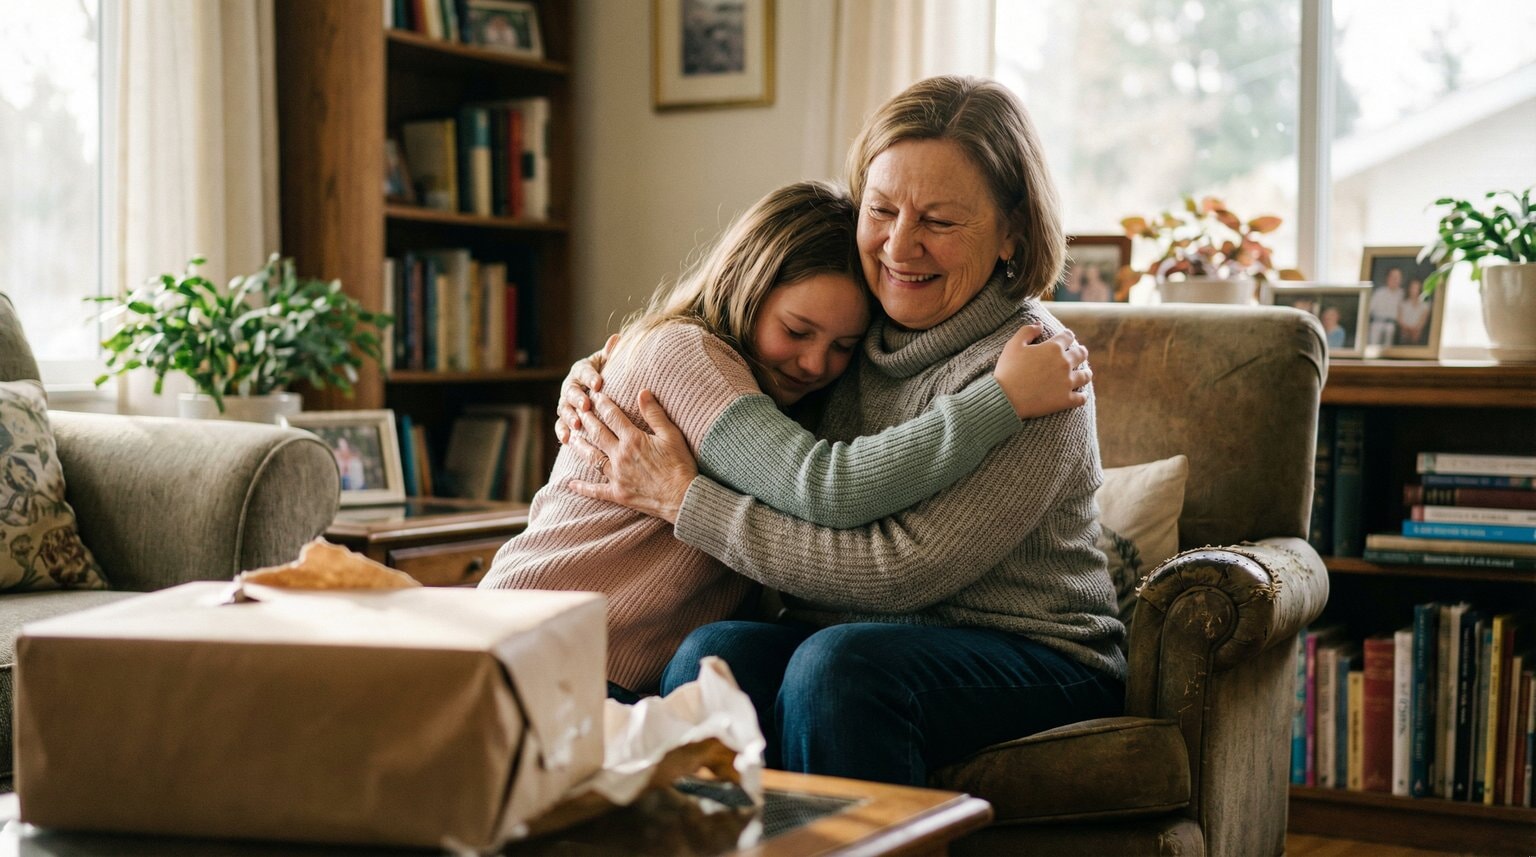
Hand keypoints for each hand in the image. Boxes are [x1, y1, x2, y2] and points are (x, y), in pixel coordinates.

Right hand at [553, 334, 618, 443]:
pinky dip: (563, 432)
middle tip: (586, 405)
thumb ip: (611, 354)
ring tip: (577, 424)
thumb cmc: (608, 375)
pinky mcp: (565, 418)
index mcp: (582, 370)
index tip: (598, 383)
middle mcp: (571, 385)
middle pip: (571, 390)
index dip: (590, 376)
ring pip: (564, 408)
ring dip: (569, 416)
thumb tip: (617, 338)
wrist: (601, 391)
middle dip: (577, 398)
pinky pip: (561, 425)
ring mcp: (566, 402)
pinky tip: (567, 440)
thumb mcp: (610, 364)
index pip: (584, 371)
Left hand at [565, 388, 697, 523]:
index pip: (612, 416)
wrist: (683, 498)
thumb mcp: (671, 435)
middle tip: (578, 409)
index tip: (595, 396)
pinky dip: (582, 487)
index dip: (602, 404)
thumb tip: (643, 392)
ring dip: (580, 446)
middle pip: (598, 434)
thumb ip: (655, 414)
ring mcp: (616, 476)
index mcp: (633, 440)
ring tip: (572, 437)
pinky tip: (571, 483)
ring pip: (592, 458)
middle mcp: (620, 456)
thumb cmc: (680, 465)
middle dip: (587, 419)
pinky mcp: (617, 494)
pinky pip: (595, 490)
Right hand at [992, 323, 1091, 418]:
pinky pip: (1082, 397)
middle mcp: (1064, 363)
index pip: (1068, 336)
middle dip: (1080, 352)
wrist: (1006, 398)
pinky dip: (1082, 396)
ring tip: (1084, 374)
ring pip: (1086, 375)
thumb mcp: (1013, 345)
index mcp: (1053, 348)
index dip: (1067, 336)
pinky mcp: (1066, 400)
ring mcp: (1067, 382)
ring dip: (1085, 373)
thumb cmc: (1008, 370)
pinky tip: (1080, 395)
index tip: (1066, 338)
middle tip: (1079, 354)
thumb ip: (1027, 331)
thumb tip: (1040, 324)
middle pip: (1081, 353)